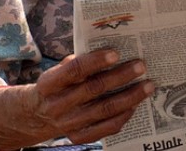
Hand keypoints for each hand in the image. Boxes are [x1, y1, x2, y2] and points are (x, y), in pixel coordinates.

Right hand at [0, 50, 152, 147]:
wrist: (37, 114)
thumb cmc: (59, 83)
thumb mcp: (60, 69)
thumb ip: (81, 60)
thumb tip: (114, 48)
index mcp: (49, 83)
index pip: (73, 70)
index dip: (95, 61)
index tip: (116, 53)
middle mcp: (57, 105)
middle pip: (93, 90)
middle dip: (121, 76)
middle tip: (141, 66)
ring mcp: (67, 124)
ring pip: (103, 110)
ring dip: (130, 97)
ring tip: (148, 86)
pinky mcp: (78, 136)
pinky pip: (105, 128)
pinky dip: (123, 116)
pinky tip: (136, 105)